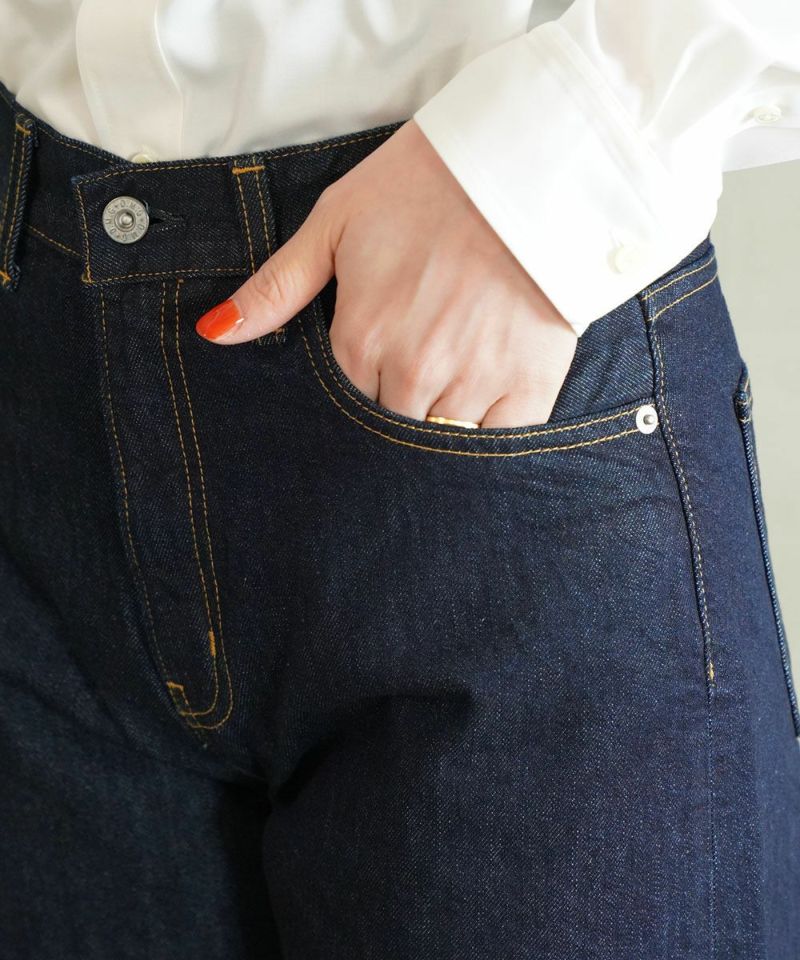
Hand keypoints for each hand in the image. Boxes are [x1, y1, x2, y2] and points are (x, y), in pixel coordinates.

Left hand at [195, 119, 577, 427]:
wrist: (524, 163)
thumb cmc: (424, 188)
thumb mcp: (336, 223)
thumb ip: (277, 287)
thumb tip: (215, 334)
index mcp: (362, 338)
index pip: (342, 406)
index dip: (354, 396)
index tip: (374, 375)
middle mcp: (413, 371)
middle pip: (387, 434)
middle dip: (392, 416)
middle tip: (411, 386)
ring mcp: (473, 382)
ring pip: (438, 446)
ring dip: (436, 431)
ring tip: (449, 394)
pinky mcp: (529, 385)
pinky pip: (500, 447)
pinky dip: (487, 447)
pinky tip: (483, 418)